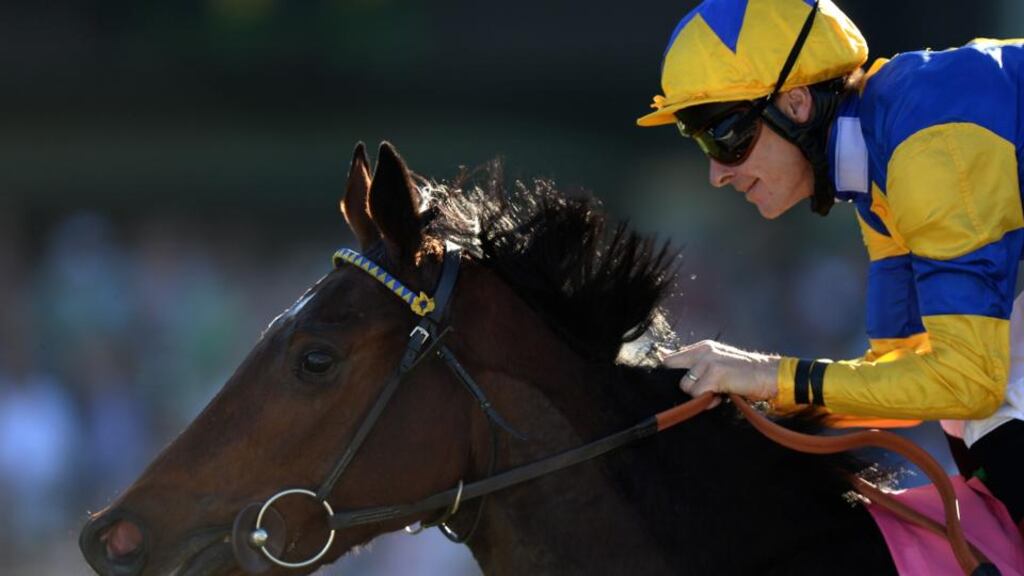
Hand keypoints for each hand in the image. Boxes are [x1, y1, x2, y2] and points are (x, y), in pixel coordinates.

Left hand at [660, 340, 779, 407]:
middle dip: (682, 383)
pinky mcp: (715, 372)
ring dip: (699, 395)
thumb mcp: (718, 364)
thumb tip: (671, 372)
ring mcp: (708, 360)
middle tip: (702, 389)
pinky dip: (708, 401)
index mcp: (703, 347)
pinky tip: (721, 396)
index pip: (670, 358)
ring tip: (717, 392)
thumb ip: (697, 367)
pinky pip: (698, 394)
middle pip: (670, 366)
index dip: (670, 374)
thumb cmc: (744, 375)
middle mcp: (703, 351)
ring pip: (685, 386)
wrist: (768, 375)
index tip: (679, 384)